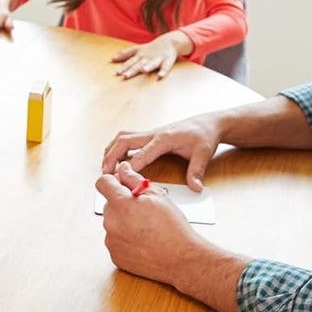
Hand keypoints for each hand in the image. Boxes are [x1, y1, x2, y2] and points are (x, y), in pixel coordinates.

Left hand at [96, 162, 195, 282]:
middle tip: (142, 210)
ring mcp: (112, 241)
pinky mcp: (115, 256)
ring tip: (145, 228)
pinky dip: (125, 239)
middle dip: (122, 203)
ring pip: (112, 223)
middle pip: (109, 204)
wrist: (182, 259)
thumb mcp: (158, 195)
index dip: (112, 181)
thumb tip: (123, 169)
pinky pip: (115, 241)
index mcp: (121, 204)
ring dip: (123, 222)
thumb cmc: (173, 228)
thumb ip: (134, 179)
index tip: (120, 185)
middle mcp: (112, 223)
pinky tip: (142, 241)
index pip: (102, 183)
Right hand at [101, 114, 219, 190]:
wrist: (207, 123)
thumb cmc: (204, 136)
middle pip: (124, 141)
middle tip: (105, 173)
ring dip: (111, 150)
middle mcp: (153, 134)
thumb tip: (195, 188)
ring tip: (105, 166)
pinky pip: (127, 138)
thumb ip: (197, 170)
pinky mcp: (149, 135)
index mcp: (164, 138)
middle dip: (112, 156)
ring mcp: (149, 133)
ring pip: (122, 137)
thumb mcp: (203, 153)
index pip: (142, 153)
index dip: (131, 167)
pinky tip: (115, 158)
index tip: (121, 179)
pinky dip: (117, 147)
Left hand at [111, 30, 192, 79]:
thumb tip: (112, 59)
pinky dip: (163, 71)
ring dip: (148, 67)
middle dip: (133, 70)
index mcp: (140, 55)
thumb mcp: (137, 49)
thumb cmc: (150, 48)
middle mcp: (148, 57)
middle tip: (126, 76)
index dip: (124, 67)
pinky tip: (160, 76)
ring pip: (152, 63)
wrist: (169, 41)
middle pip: (140, 64)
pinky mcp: (167, 60)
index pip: (131, 62)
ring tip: (143, 71)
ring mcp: (157, 58)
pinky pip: (166, 66)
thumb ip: (125, 53)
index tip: (117, 73)